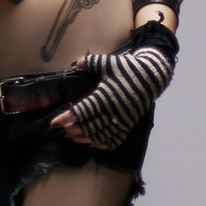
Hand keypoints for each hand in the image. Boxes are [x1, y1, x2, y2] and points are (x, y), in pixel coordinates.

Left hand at [52, 44, 173, 149]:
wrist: (151, 76)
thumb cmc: (126, 68)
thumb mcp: (107, 62)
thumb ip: (90, 62)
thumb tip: (75, 64)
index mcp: (104, 96)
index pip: (82, 111)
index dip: (67, 117)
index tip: (55, 122)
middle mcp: (112, 111)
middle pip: (89, 126)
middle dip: (74, 129)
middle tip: (62, 130)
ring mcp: (121, 119)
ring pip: (100, 135)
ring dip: (85, 138)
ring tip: (72, 137)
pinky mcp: (128, 124)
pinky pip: (115, 139)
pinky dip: (103, 144)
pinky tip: (94, 144)